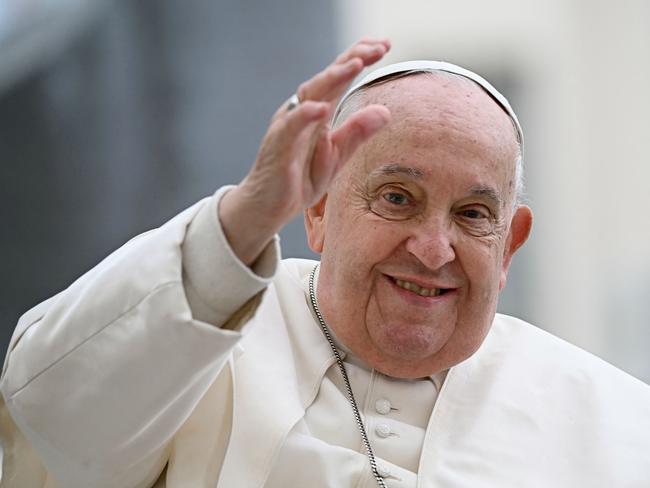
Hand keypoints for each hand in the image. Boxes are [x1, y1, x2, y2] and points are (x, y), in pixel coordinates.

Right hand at [220, 38, 391, 265]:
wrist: (268, 206)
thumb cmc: (298, 179)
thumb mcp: (336, 156)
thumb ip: (357, 133)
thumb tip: (386, 111)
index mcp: (317, 112)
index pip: (339, 78)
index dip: (359, 57)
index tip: (385, 44)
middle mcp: (302, 112)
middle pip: (327, 78)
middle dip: (352, 58)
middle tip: (378, 46)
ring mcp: (288, 127)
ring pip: (309, 95)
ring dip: (333, 78)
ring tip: (355, 64)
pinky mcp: (277, 147)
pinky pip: (290, 127)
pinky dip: (304, 115)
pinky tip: (321, 107)